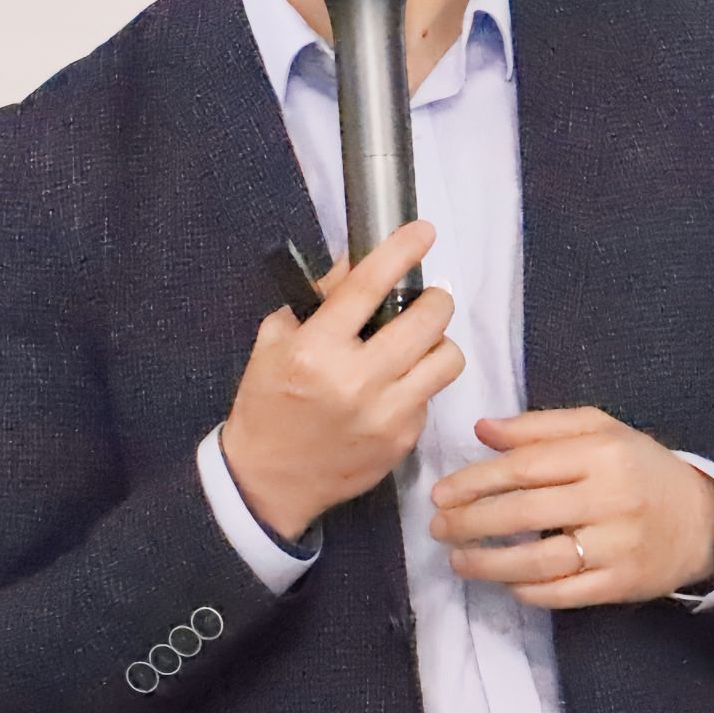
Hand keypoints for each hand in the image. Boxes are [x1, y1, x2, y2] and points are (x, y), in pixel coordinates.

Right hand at [221, 219, 464, 543]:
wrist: (267, 480)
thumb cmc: (268, 403)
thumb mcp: (276, 341)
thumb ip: (319, 300)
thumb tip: (359, 263)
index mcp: (317, 350)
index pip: (369, 286)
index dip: (402, 251)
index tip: (422, 232)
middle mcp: (356, 381)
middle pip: (427, 320)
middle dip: (434, 300)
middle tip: (425, 301)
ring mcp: (385, 415)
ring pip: (446, 359)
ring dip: (437, 343)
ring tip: (418, 344)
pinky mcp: (403, 441)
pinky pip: (431, 397)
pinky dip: (419, 384)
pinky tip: (394, 388)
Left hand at [426, 407, 713, 607]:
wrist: (703, 519)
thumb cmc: (640, 467)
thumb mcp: (600, 430)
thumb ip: (539, 427)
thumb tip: (482, 430)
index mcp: (601, 453)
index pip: (524, 467)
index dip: (475, 481)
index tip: (441, 493)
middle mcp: (609, 498)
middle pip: (524, 513)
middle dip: (471, 522)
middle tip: (437, 528)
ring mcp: (617, 546)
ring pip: (539, 560)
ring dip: (488, 564)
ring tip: (457, 560)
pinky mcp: (621, 585)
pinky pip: (562, 593)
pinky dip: (526, 590)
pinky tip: (503, 582)